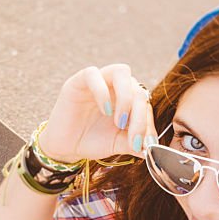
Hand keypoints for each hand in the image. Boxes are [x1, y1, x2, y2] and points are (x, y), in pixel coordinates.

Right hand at [37, 63, 157, 162]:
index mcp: (128, 99)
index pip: (145, 104)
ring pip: (122, 72)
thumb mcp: (116, 144)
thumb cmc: (91, 141)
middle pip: (137, 89)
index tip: (147, 145)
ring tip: (120, 122)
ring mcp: (99, 81)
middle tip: (133, 138)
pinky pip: (94, 75)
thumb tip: (153, 148)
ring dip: (126, 98)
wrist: (65, 147)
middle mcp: (116, 86)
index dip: (148, 124)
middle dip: (139, 117)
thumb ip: (134, 143)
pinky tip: (105, 111)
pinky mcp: (80, 80)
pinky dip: (102, 92)